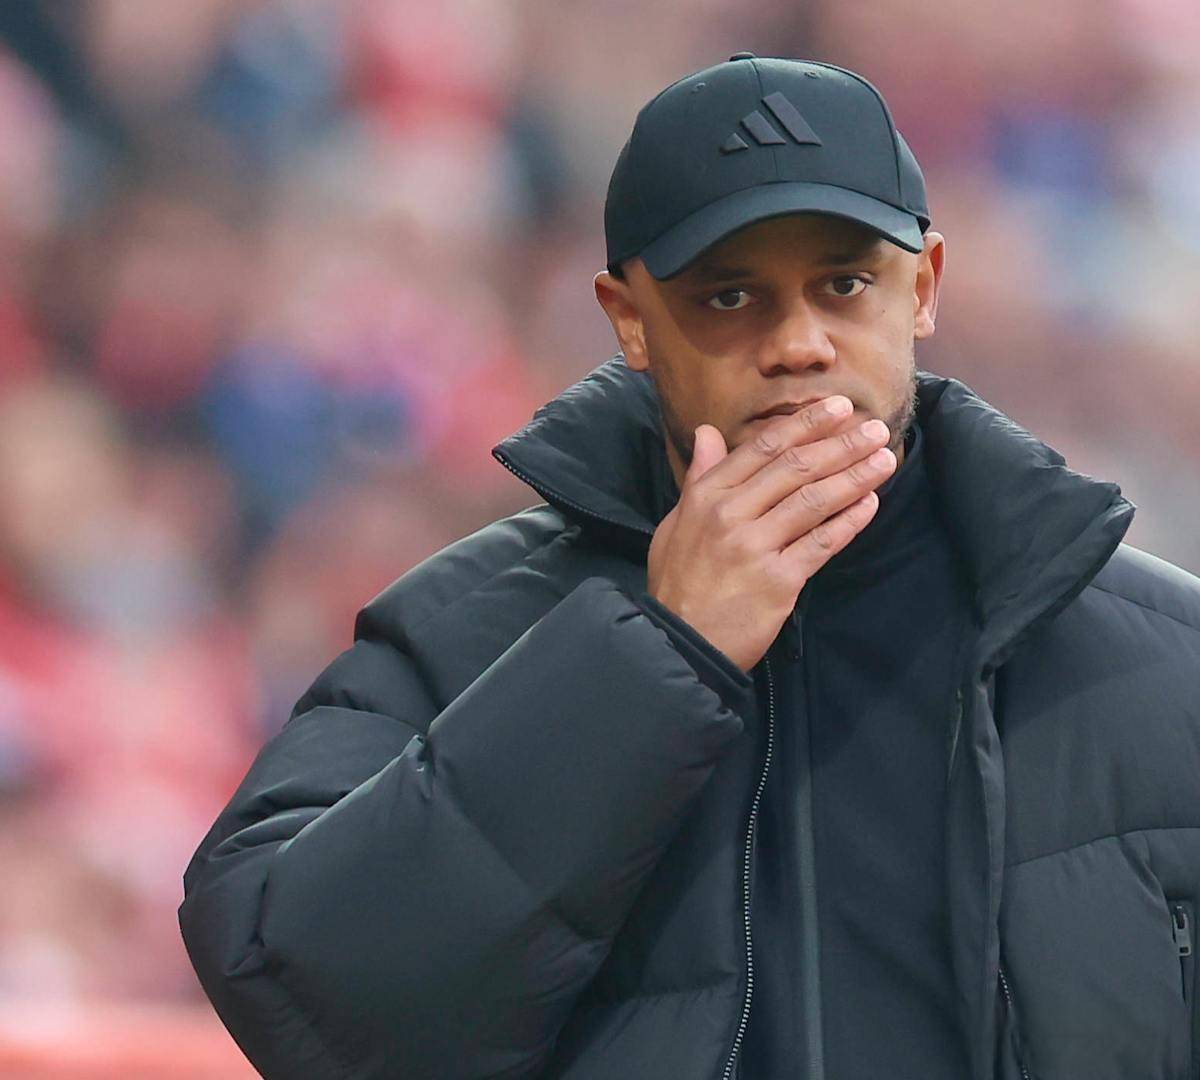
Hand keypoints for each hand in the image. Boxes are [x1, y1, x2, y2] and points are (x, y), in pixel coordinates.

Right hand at [647, 396, 895, 671]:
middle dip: (841, 444)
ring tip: (885, 460)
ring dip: (854, 476)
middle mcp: (730, 514)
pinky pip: (822, 543)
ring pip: (814, 500)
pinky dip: (850, 521)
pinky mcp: (778, 581)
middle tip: (876, 428)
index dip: (805, 425)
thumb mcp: (676, 523)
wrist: (679, 642)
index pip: (763, 448)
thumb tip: (706, 433)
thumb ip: (699, 477)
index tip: (837, 408)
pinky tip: (871, 504)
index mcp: (706, 496)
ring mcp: (755, 547)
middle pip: (795, 468)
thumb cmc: (678, 582)